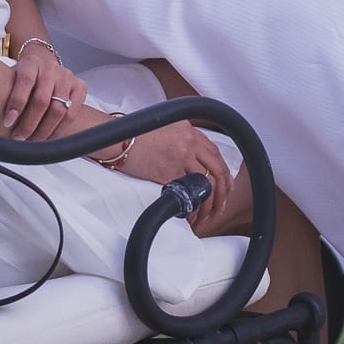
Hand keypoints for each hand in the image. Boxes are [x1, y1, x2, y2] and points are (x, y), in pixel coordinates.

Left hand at [3, 47, 86, 139]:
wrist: (42, 66)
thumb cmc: (23, 78)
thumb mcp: (11, 78)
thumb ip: (4, 92)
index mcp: (31, 63)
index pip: (25, 82)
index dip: (16, 104)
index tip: (8, 122)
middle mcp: (50, 68)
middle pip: (42, 100)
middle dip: (29, 123)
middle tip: (19, 137)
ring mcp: (66, 76)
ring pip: (58, 109)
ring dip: (44, 130)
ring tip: (33, 140)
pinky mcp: (79, 86)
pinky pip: (72, 113)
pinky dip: (60, 129)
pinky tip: (48, 136)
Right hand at [115, 118, 233, 230]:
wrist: (118, 137)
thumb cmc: (135, 134)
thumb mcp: (164, 128)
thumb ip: (181, 139)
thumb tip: (190, 160)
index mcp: (188, 130)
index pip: (215, 152)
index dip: (223, 171)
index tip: (226, 185)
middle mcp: (189, 142)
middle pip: (217, 168)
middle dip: (222, 191)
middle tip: (220, 205)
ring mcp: (180, 157)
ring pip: (204, 183)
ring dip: (207, 203)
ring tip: (204, 215)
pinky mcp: (168, 171)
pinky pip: (185, 192)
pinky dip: (189, 206)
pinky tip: (188, 214)